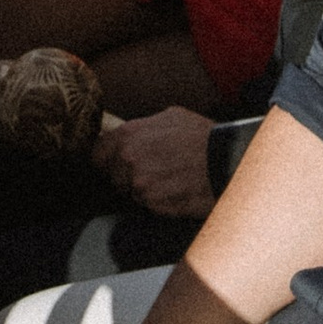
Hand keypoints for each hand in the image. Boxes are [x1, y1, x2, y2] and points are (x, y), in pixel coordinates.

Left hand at [93, 107, 219, 220]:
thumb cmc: (200, 136)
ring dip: (144, 191)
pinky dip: (159, 202)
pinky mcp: (155, 203)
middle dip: (126, 177)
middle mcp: (128, 158)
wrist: (225, 159)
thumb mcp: (168, 117)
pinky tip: (175, 191)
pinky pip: (148, 206)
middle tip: (151, 172)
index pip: (98, 154)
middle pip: (112, 177)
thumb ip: (142, 127)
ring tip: (167, 180)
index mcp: (128, 134)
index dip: (107, 160)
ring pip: (131, 193)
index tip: (115, 163)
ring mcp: (140, 183)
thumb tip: (130, 133)